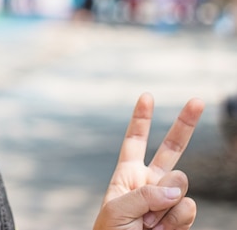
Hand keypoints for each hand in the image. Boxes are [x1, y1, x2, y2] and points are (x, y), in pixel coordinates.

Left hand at [93, 93, 204, 229]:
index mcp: (128, 175)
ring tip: (148, 222)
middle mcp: (150, 183)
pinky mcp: (181, 218)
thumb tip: (177, 191)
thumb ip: (144, 195)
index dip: (141, 119)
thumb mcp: (117, 210)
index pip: (135, 141)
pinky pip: (187, 208)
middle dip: (185, 124)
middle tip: (197, 100)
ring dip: (164, 203)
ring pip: (181, 183)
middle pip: (172, 149)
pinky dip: (175, 220)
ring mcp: (168, 200)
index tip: (147, 96)